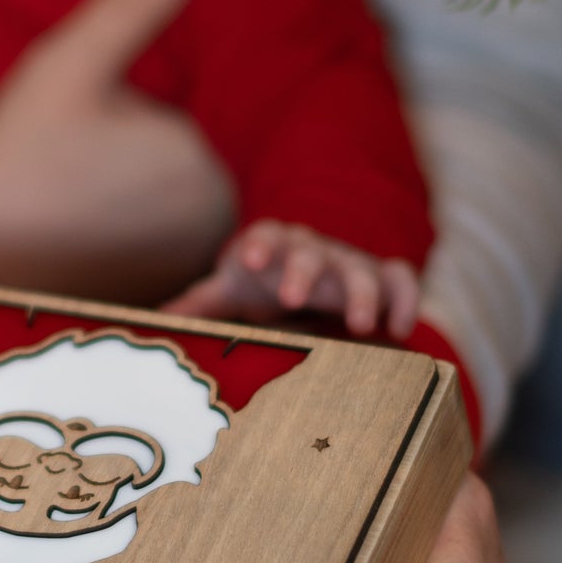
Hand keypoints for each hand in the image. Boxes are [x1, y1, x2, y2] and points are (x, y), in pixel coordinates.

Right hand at [0, 0, 235, 305]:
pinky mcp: (135, 308)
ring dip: (109, 207)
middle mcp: (202, 241)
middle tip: (59, 176)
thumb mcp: (73, 62)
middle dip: (120, 168)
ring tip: (56, 209)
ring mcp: (171, 281)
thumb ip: (135, 3)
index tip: (73, 146)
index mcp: (205, 176)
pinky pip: (126, 258)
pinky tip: (59, 245)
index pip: (172, 130)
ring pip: (145, 217)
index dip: (117, 125)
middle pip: (165, 177)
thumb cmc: (12, 149)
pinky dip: (99, 250)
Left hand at [165, 220, 421, 338]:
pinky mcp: (378, 277)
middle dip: (304, 272)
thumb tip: (156, 319)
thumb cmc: (259, 283)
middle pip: (312, 253)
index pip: (265, 234)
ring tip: (362, 325)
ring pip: (362, 268)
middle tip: (294, 298)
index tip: (250, 260)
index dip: (260, 244)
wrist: (301, 272)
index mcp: (271, 246)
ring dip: (363, 294)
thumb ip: (199, 302)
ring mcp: (347, 262)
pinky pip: (400, 279)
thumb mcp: (229, 291)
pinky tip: (401, 328)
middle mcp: (311, 249)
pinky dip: (405, 298)